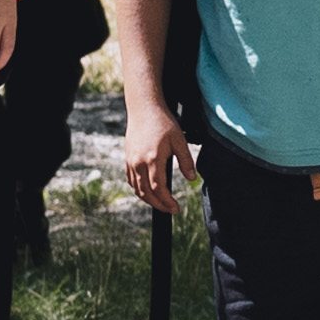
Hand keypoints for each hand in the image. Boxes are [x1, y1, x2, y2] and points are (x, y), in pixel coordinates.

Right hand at [118, 100, 188, 214]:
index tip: (176, 208)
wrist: (143, 109)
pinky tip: (148, 190)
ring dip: (148, 199)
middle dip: (158, 205)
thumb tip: (192, 179)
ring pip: (137, 188)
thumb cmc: (163, 123)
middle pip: (146, 193)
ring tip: (161, 203)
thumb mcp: (180, 141)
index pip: (159, 189)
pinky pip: (131, 180)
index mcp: (153, 159)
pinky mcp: (127, 158)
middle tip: (170, 210)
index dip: (167, 202)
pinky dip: (139, 189)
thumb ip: (186, 161)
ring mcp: (131, 161)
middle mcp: (139, 163)